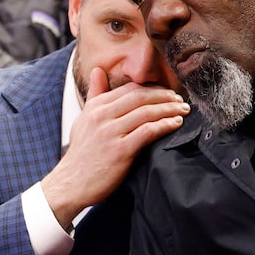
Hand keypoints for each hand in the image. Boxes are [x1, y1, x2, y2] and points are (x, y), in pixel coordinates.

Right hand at [40, 68, 189, 229]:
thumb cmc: (82, 153)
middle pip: (141, 98)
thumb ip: (95, 94)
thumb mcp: (84, 119)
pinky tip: (175, 124)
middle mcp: (102, 116)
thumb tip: (98, 70)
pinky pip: (147, 132)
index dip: (153, 89)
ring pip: (146, 113)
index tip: (168, 93)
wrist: (71, 184)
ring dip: (169, 110)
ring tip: (183, 111)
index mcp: (96, 107)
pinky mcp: (120, 151)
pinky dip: (164, 125)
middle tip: (180, 100)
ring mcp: (110, 133)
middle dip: (165, 97)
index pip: (130, 90)